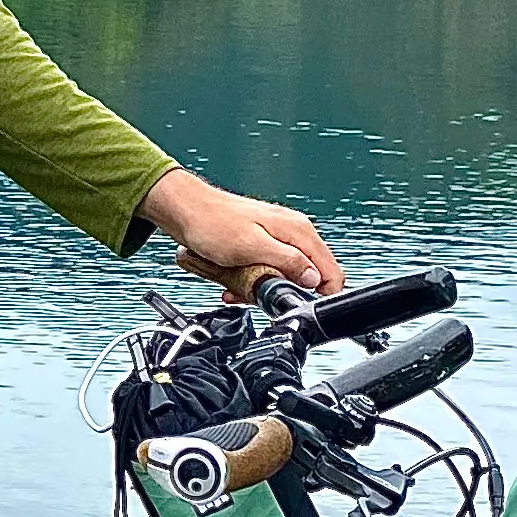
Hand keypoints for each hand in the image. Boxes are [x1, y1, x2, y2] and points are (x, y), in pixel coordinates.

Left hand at [136, 168, 343, 300]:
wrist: (185, 211)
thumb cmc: (211, 223)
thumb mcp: (252, 247)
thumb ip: (287, 262)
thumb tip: (313, 279)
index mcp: (298, 231)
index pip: (331, 270)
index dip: (322, 294)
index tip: (301, 305)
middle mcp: (293, 233)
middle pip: (309, 278)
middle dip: (285, 292)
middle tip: (259, 292)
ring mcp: (278, 240)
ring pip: (285, 278)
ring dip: (263, 288)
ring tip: (240, 286)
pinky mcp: (262, 246)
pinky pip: (267, 272)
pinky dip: (252, 282)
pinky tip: (234, 284)